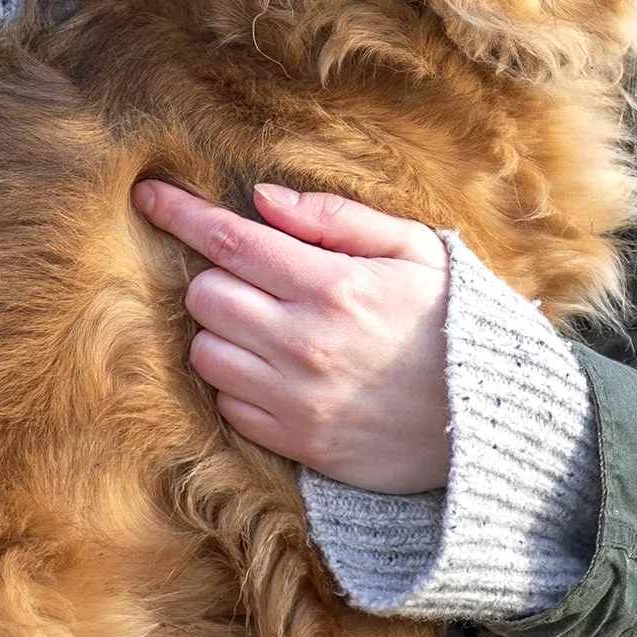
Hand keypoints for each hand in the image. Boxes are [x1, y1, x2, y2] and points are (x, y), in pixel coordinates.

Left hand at [133, 176, 450, 492]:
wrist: (489, 421)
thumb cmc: (451, 322)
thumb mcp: (416, 251)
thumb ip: (337, 220)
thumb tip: (264, 199)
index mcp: (332, 286)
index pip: (229, 239)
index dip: (180, 212)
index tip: (147, 195)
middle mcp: (303, 342)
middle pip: (203, 295)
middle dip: (217, 278)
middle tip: (256, 281)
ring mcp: (294, 398)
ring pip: (204, 352)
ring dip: (222, 333)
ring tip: (266, 329)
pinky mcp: (294, 442)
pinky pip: (226, 405)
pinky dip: (237, 384)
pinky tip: (277, 373)